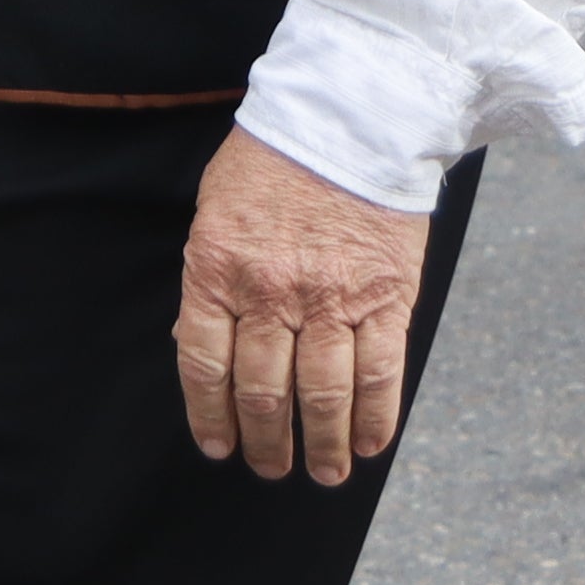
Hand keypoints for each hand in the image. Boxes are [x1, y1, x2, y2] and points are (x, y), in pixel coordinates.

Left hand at [174, 127, 433, 486]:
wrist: (351, 112)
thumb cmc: (275, 157)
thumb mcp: (216, 208)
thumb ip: (209, 279)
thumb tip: (199, 347)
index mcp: (217, 268)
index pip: (205, 365)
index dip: (211, 416)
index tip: (220, 446)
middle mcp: (271, 292)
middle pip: (263, 392)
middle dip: (267, 442)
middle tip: (271, 467)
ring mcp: (332, 298)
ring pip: (322, 395)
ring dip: (324, 444)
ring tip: (325, 471)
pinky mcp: (385, 295)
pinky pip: (379, 372)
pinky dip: (376, 417)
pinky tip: (370, 443)